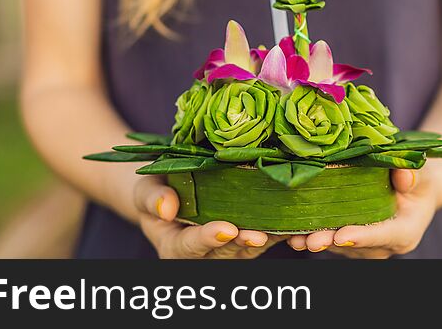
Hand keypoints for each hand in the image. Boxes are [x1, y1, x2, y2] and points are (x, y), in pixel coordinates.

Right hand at [134, 176, 283, 258]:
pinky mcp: (249, 237)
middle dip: (242, 242)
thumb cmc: (156, 190)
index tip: (225, 229)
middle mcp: (205, 253)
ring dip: (267, 237)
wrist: (172, 189)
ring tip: (282, 228)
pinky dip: (281, 229)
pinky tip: (296, 220)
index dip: (208, 238)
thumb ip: (152, 199)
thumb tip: (165, 207)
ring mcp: (230, 247)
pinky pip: (267, 236)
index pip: (191, 245)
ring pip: (250, 247)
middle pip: (226, 250)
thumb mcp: (145, 190)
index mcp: (176, 246)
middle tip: (257, 234)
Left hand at [286, 169, 436, 258]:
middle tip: (308, 240)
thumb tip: (404, 175)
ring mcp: (366, 247)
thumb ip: (413, 176)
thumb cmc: (417, 182)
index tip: (341, 235)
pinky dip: (313, 235)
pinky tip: (291, 231)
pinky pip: (331, 241)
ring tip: (293, 236)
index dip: (361, 237)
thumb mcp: (422, 175)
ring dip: (316, 240)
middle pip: (353, 245)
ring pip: (338, 245)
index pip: (382, 236)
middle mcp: (384, 246)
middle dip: (329, 242)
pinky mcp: (351, 243)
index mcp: (404, 232)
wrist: (412, 191)